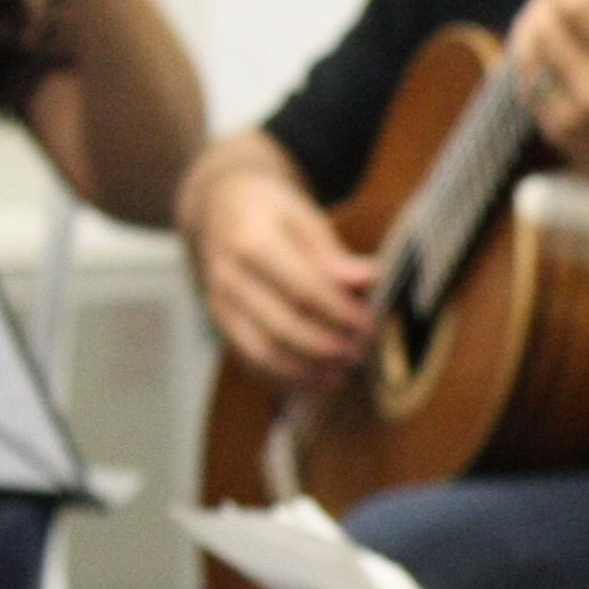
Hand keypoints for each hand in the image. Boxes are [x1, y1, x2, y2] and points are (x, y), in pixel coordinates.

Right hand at [189, 160, 376, 389]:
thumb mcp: (303, 216)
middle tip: (358, 354)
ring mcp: (218, 303)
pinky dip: (282, 379)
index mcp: (251, 242)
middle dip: (325, 346)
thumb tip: (371, 278)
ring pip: (261, 351)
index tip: (368, 325)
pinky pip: (248, 360)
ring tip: (340, 376)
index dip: (338, 312)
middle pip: (281, 325)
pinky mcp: (218, 323)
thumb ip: (333, 254)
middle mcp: (228, 276)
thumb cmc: (271, 210)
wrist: (217, 205)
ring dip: (304, 371)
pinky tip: (313, 383)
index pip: (302, 288)